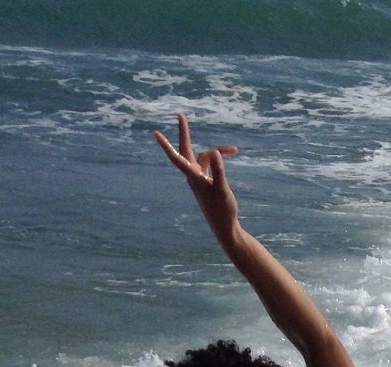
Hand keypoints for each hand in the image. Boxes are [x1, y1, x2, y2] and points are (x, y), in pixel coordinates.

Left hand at [153, 112, 240, 234]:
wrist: (225, 227)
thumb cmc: (223, 210)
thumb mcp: (223, 190)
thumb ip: (219, 171)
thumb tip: (215, 152)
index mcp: (193, 178)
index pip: (177, 157)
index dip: (166, 145)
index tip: (155, 133)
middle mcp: (193, 176)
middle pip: (187, 150)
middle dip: (184, 133)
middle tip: (181, 116)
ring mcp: (199, 178)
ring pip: (205, 157)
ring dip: (219, 151)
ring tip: (235, 150)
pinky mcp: (206, 181)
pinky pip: (210, 164)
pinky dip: (219, 159)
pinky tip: (230, 155)